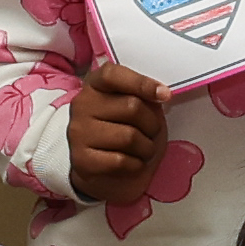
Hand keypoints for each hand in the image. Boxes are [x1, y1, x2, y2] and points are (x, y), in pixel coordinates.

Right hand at [64, 58, 171, 196]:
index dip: (141, 83)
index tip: (165, 95)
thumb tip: (162, 94)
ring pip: (129, 137)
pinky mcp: (82, 160)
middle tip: (152, 133)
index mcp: (94, 86)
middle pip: (131, 107)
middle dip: (152, 124)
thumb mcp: (133, 108)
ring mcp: (79, 133)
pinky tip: (132, 164)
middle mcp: (82, 106)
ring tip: (144, 150)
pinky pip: (121, 161)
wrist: (100, 170)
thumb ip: (143, 96)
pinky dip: (136, 165)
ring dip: (146, 148)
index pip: (112, 74)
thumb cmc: (122, 132)